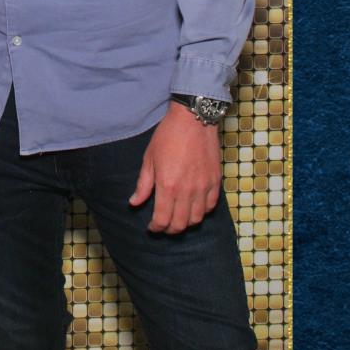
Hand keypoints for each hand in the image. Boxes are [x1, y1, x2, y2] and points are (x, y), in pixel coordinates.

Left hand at [129, 101, 222, 233]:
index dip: (155, 228)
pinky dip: (202, 212)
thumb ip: (143, 185)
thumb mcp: (149, 159)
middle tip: (163, 226)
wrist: (193, 120)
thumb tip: (134, 203)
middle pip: (180, 224)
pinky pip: (210, 206)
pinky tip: (194, 207)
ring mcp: (203, 187)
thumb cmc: (168, 136)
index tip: (152, 227)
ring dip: (186, 223)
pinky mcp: (215, 181)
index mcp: (167, 186)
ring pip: (196, 219)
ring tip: (178, 218)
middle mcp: (187, 191)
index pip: (162, 219)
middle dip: (169, 229)